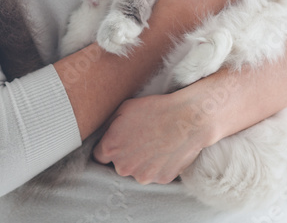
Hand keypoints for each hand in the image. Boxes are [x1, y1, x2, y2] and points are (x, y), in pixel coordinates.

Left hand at [91, 91, 211, 184]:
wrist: (187, 118)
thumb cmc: (155, 109)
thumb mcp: (125, 108)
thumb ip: (109, 125)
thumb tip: (105, 133)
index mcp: (111, 148)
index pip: (99, 156)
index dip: (109, 147)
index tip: (117, 142)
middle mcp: (124, 166)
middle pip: (120, 165)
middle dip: (127, 155)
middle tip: (141, 139)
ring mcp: (143, 176)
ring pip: (138, 171)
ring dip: (143, 162)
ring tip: (157, 144)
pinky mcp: (161, 179)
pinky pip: (156, 173)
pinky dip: (159, 165)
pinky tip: (167, 150)